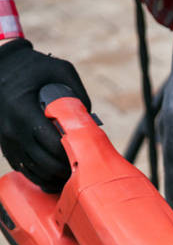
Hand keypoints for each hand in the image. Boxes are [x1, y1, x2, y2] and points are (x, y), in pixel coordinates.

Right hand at [0, 38, 90, 192]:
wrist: (1, 67)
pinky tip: (57, 177)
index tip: (86, 153)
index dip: (73, 154)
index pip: (53, 145)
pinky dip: (43, 178)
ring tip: (73, 175)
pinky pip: (26, 172)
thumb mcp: (59, 70)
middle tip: (83, 168)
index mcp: (24, 111)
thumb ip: (77, 94)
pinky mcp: (6, 148)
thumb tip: (91, 122)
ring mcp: (7, 142)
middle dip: (67, 170)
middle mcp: (13, 130)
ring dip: (56, 178)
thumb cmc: (33, 67)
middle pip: (46, 164)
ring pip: (36, 173)